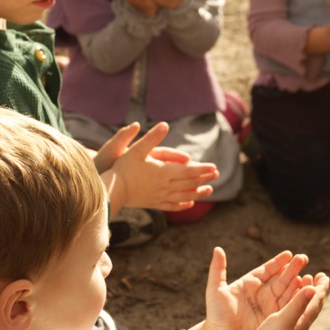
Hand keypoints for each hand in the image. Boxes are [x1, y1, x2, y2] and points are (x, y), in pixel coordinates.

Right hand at [101, 122, 218, 214]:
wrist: (112, 191)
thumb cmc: (123, 168)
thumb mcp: (137, 149)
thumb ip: (152, 138)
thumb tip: (164, 124)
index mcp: (164, 172)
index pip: (189, 171)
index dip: (202, 169)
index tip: (214, 167)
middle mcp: (165, 186)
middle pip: (189, 183)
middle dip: (204, 178)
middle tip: (217, 175)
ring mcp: (160, 196)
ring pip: (184, 196)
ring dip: (198, 193)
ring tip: (209, 191)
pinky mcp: (153, 203)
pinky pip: (172, 205)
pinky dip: (182, 204)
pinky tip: (189, 204)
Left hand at [187, 248, 329, 329]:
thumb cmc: (215, 314)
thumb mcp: (215, 290)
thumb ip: (217, 269)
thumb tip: (217, 249)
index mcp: (249, 283)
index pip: (266, 269)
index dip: (277, 262)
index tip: (288, 254)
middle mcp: (261, 292)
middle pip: (279, 277)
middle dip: (292, 268)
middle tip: (303, 258)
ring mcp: (268, 304)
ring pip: (286, 290)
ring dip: (297, 281)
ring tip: (308, 273)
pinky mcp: (273, 317)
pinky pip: (287, 305)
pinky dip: (297, 297)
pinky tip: (305, 290)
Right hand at [254, 273, 328, 329]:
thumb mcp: (284, 319)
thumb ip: (298, 304)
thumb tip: (314, 288)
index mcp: (303, 318)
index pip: (316, 300)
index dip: (321, 287)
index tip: (324, 276)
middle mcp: (301, 322)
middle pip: (313, 303)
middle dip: (316, 289)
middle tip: (318, 277)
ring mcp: (294, 326)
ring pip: (305, 307)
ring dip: (307, 293)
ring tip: (305, 284)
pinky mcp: (285, 329)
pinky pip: (296, 311)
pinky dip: (296, 301)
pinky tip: (290, 302)